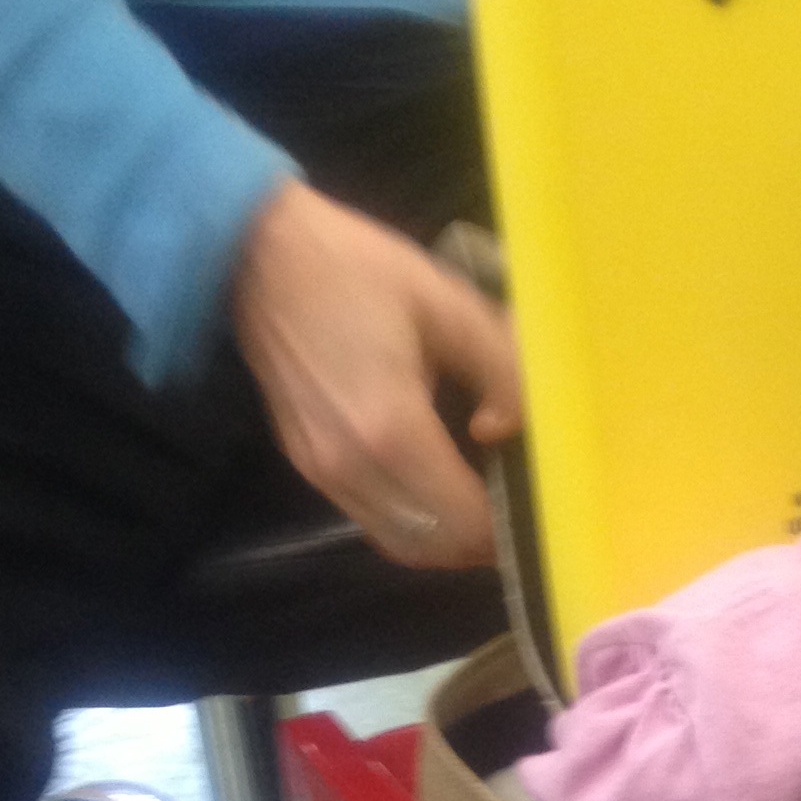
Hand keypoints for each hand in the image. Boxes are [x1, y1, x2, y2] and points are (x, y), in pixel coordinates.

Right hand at [230, 181, 520, 569]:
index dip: (509, 530)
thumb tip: (510, 430)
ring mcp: (321, 471)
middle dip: (484, 543)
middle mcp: (351, 466)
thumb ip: (500, 370)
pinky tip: (440, 490)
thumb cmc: (356, 269)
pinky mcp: (305, 464)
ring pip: (400, 544)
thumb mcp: (449, 304)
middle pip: (434, 548)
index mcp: (392, 430)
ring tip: (486, 509)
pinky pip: (371, 519)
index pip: (465, 522)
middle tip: (522, 513)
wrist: (256, 253)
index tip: (544, 509)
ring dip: (447, 541)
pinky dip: (413, 523)